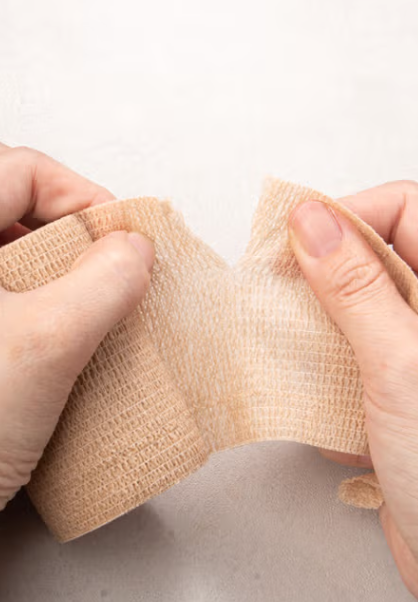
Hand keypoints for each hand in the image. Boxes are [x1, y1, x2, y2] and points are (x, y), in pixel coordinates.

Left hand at [0, 144, 153, 509]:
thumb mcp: (41, 347)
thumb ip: (101, 284)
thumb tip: (136, 249)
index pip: (22, 171)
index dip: (81, 195)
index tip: (121, 234)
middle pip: (20, 214)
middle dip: (78, 242)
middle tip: (112, 274)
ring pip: (19, 262)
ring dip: (67, 280)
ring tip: (95, 315)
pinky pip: (17, 303)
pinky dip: (52, 313)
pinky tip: (71, 344)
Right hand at [289, 181, 417, 597]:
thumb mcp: (400, 365)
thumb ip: (356, 289)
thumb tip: (314, 223)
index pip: (404, 209)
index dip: (347, 216)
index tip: (294, 237)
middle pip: (373, 257)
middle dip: (324, 275)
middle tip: (282, 290)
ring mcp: (413, 352)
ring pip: (354, 309)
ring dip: (320, 331)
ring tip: (298, 352)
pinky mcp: (393, 388)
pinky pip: (348, 356)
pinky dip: (326, 374)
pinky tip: (328, 407)